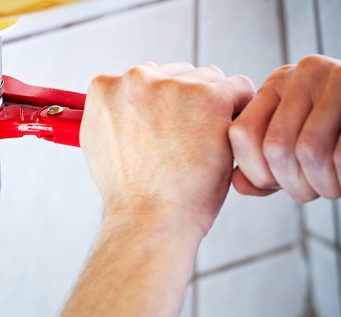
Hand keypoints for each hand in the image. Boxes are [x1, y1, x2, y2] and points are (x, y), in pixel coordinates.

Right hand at [80, 62, 254, 234]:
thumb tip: (128, 105)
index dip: (161, 106)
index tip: (166, 131)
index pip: (146, 78)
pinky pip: (239, 89)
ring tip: (203, 146)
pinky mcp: (210, 97)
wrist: (149, 219)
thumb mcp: (100, 145)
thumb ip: (114, 115)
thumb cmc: (131, 193)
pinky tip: (225, 140)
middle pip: (177, 74)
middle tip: (186, 143)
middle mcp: (135, 78)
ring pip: (209, 80)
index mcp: (105, 87)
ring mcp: (173, 85)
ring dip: (213, 107)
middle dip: (186, 103)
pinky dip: (240, 112)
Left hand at [229, 54, 340, 200]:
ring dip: (329, 188)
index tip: (284, 186)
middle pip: (275, 147)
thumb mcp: (301, 150)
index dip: (258, 173)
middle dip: (297, 187)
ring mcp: (337, 77)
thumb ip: (267, 170)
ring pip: (310, 152)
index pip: (241, 134)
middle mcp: (302, 74)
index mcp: (277, 86)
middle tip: (325, 191)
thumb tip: (238, 184)